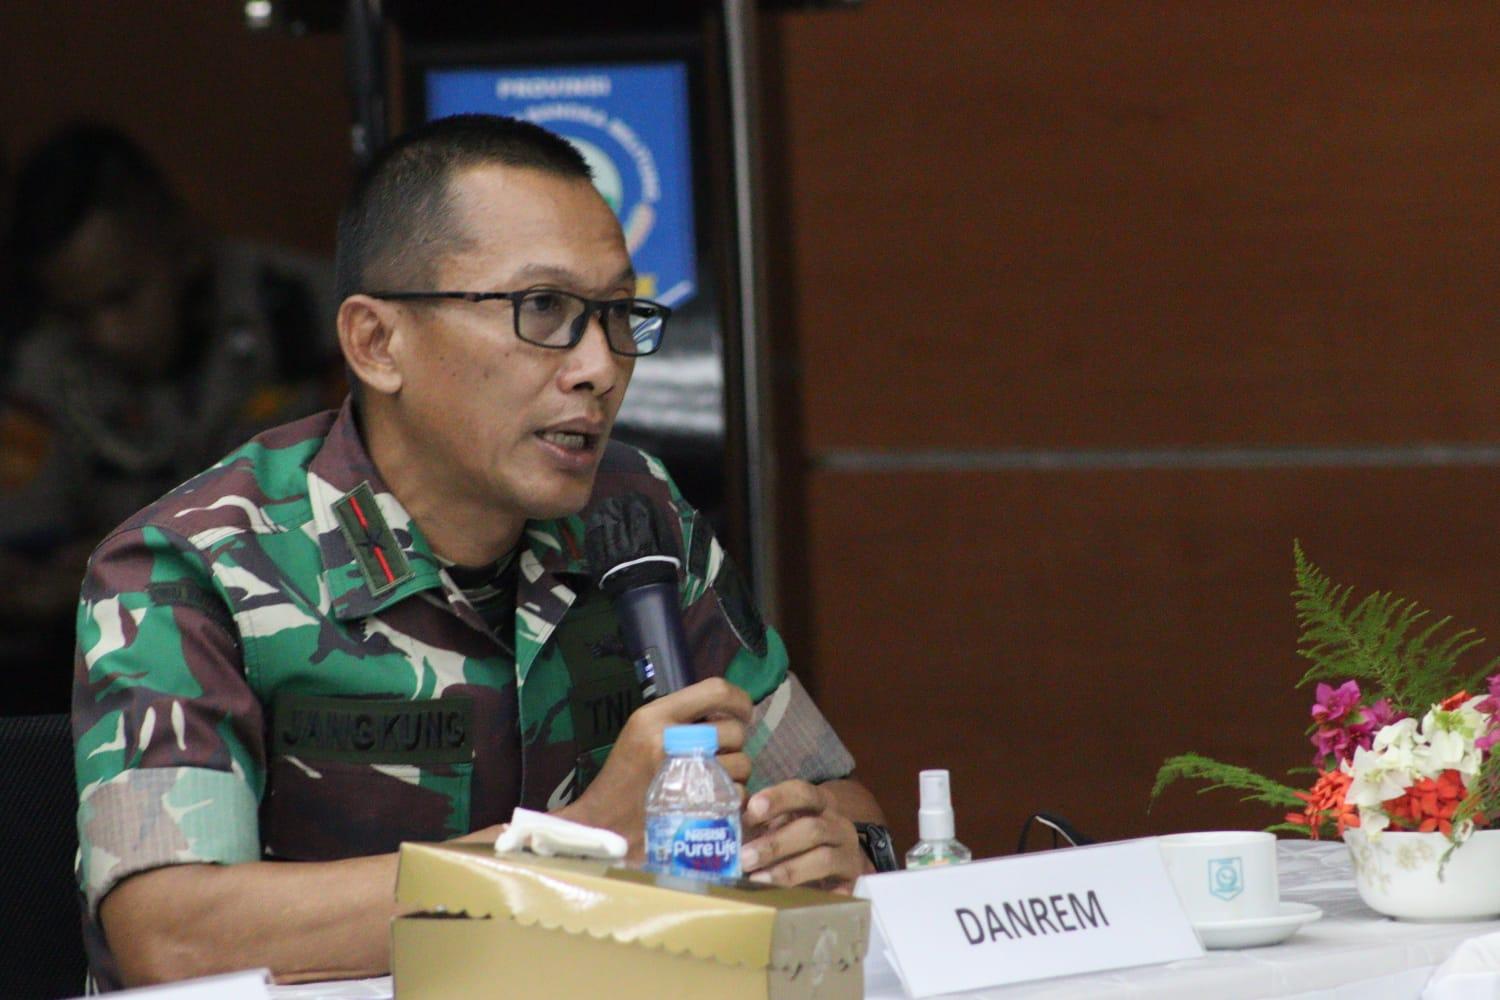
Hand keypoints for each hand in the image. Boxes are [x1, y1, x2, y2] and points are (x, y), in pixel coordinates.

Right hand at [557, 677, 750, 858]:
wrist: (603, 825)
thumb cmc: (624, 778)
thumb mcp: (640, 733)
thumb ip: (678, 719)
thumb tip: (726, 711)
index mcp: (655, 716)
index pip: (715, 690)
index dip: (739, 700)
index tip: (744, 712)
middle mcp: (671, 740)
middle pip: (734, 730)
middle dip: (735, 744)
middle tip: (721, 754)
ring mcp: (687, 774)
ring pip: (742, 763)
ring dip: (736, 772)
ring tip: (713, 779)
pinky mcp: (697, 806)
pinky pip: (737, 793)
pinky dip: (733, 797)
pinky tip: (713, 800)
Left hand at [740, 780, 869, 892]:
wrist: (838, 862)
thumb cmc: (796, 839)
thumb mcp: (780, 824)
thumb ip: (757, 821)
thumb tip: (723, 824)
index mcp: (819, 803)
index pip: (803, 792)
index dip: (777, 799)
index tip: (751, 810)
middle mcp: (838, 825)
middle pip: (812, 828)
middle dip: (775, 844)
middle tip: (744, 858)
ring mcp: (848, 854)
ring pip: (823, 858)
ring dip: (787, 870)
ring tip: (757, 881)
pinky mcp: (852, 883)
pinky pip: (838, 891)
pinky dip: (815, 896)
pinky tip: (791, 902)